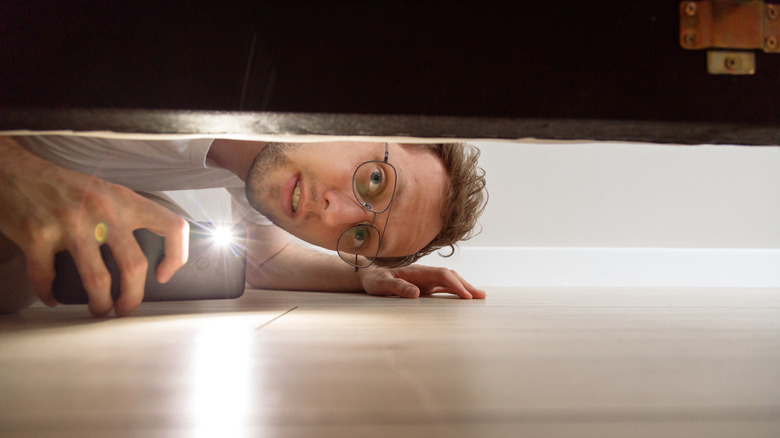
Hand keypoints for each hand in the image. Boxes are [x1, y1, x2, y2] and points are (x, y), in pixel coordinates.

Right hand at [0, 137, 188, 315]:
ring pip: (97, 280)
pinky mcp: (37, 236)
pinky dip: (49, 294)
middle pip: (134, 265)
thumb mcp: (105, 193)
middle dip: (133, 297)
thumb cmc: (63, 187)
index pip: (171, 226)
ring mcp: (70, 224)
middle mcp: (103, 211)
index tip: (164, 275)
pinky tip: (52, 297)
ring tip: (98, 309)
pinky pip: (47, 278)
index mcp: (125, 200)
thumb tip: (148, 256)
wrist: (12, 170)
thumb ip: (126, 217)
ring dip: (99, 304)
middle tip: (126, 309)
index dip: (176, 255)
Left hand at [359, 264, 486, 299]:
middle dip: (466, 285)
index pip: (441, 275)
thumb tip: (416, 293)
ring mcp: (425, 279)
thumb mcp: (381, 285)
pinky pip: (443, 286)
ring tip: (479, 296)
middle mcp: (424, 273)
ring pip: (449, 280)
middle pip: (450, 276)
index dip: (455, 284)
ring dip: (463, 287)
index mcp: (416, 271)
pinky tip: (463, 297)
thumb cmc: (373, 279)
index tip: (466, 296)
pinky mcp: (424, 285)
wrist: (367, 274)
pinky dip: (455, 290)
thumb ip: (397, 288)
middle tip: (481, 296)